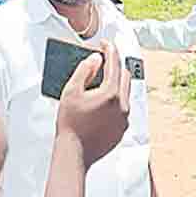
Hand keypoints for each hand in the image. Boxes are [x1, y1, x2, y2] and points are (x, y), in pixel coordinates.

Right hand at [56, 40, 130, 166]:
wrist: (75, 153)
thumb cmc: (70, 123)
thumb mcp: (71, 91)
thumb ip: (84, 70)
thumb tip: (96, 58)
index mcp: (111, 94)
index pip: (114, 65)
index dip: (109, 50)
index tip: (105, 43)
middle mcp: (122, 105)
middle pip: (125, 76)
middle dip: (116, 65)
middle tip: (104, 60)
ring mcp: (124, 118)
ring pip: (125, 93)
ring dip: (116, 83)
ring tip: (101, 80)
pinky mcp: (122, 128)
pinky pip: (123, 108)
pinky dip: (115, 99)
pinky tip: (102, 101)